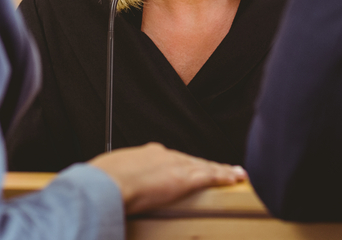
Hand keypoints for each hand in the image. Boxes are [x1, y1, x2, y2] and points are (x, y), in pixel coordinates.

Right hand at [89, 142, 245, 214]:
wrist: (107, 183)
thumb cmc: (103, 181)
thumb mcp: (112, 175)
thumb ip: (122, 179)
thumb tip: (117, 187)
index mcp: (147, 154)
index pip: (173, 158)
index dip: (186, 164)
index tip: (191, 168)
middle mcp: (164, 155)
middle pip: (192, 161)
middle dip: (208, 166)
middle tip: (224, 169)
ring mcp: (175, 166)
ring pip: (205, 167)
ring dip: (222, 170)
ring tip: (237, 173)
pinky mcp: (183, 179)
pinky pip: (210, 176)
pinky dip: (224, 176)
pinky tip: (235, 178)